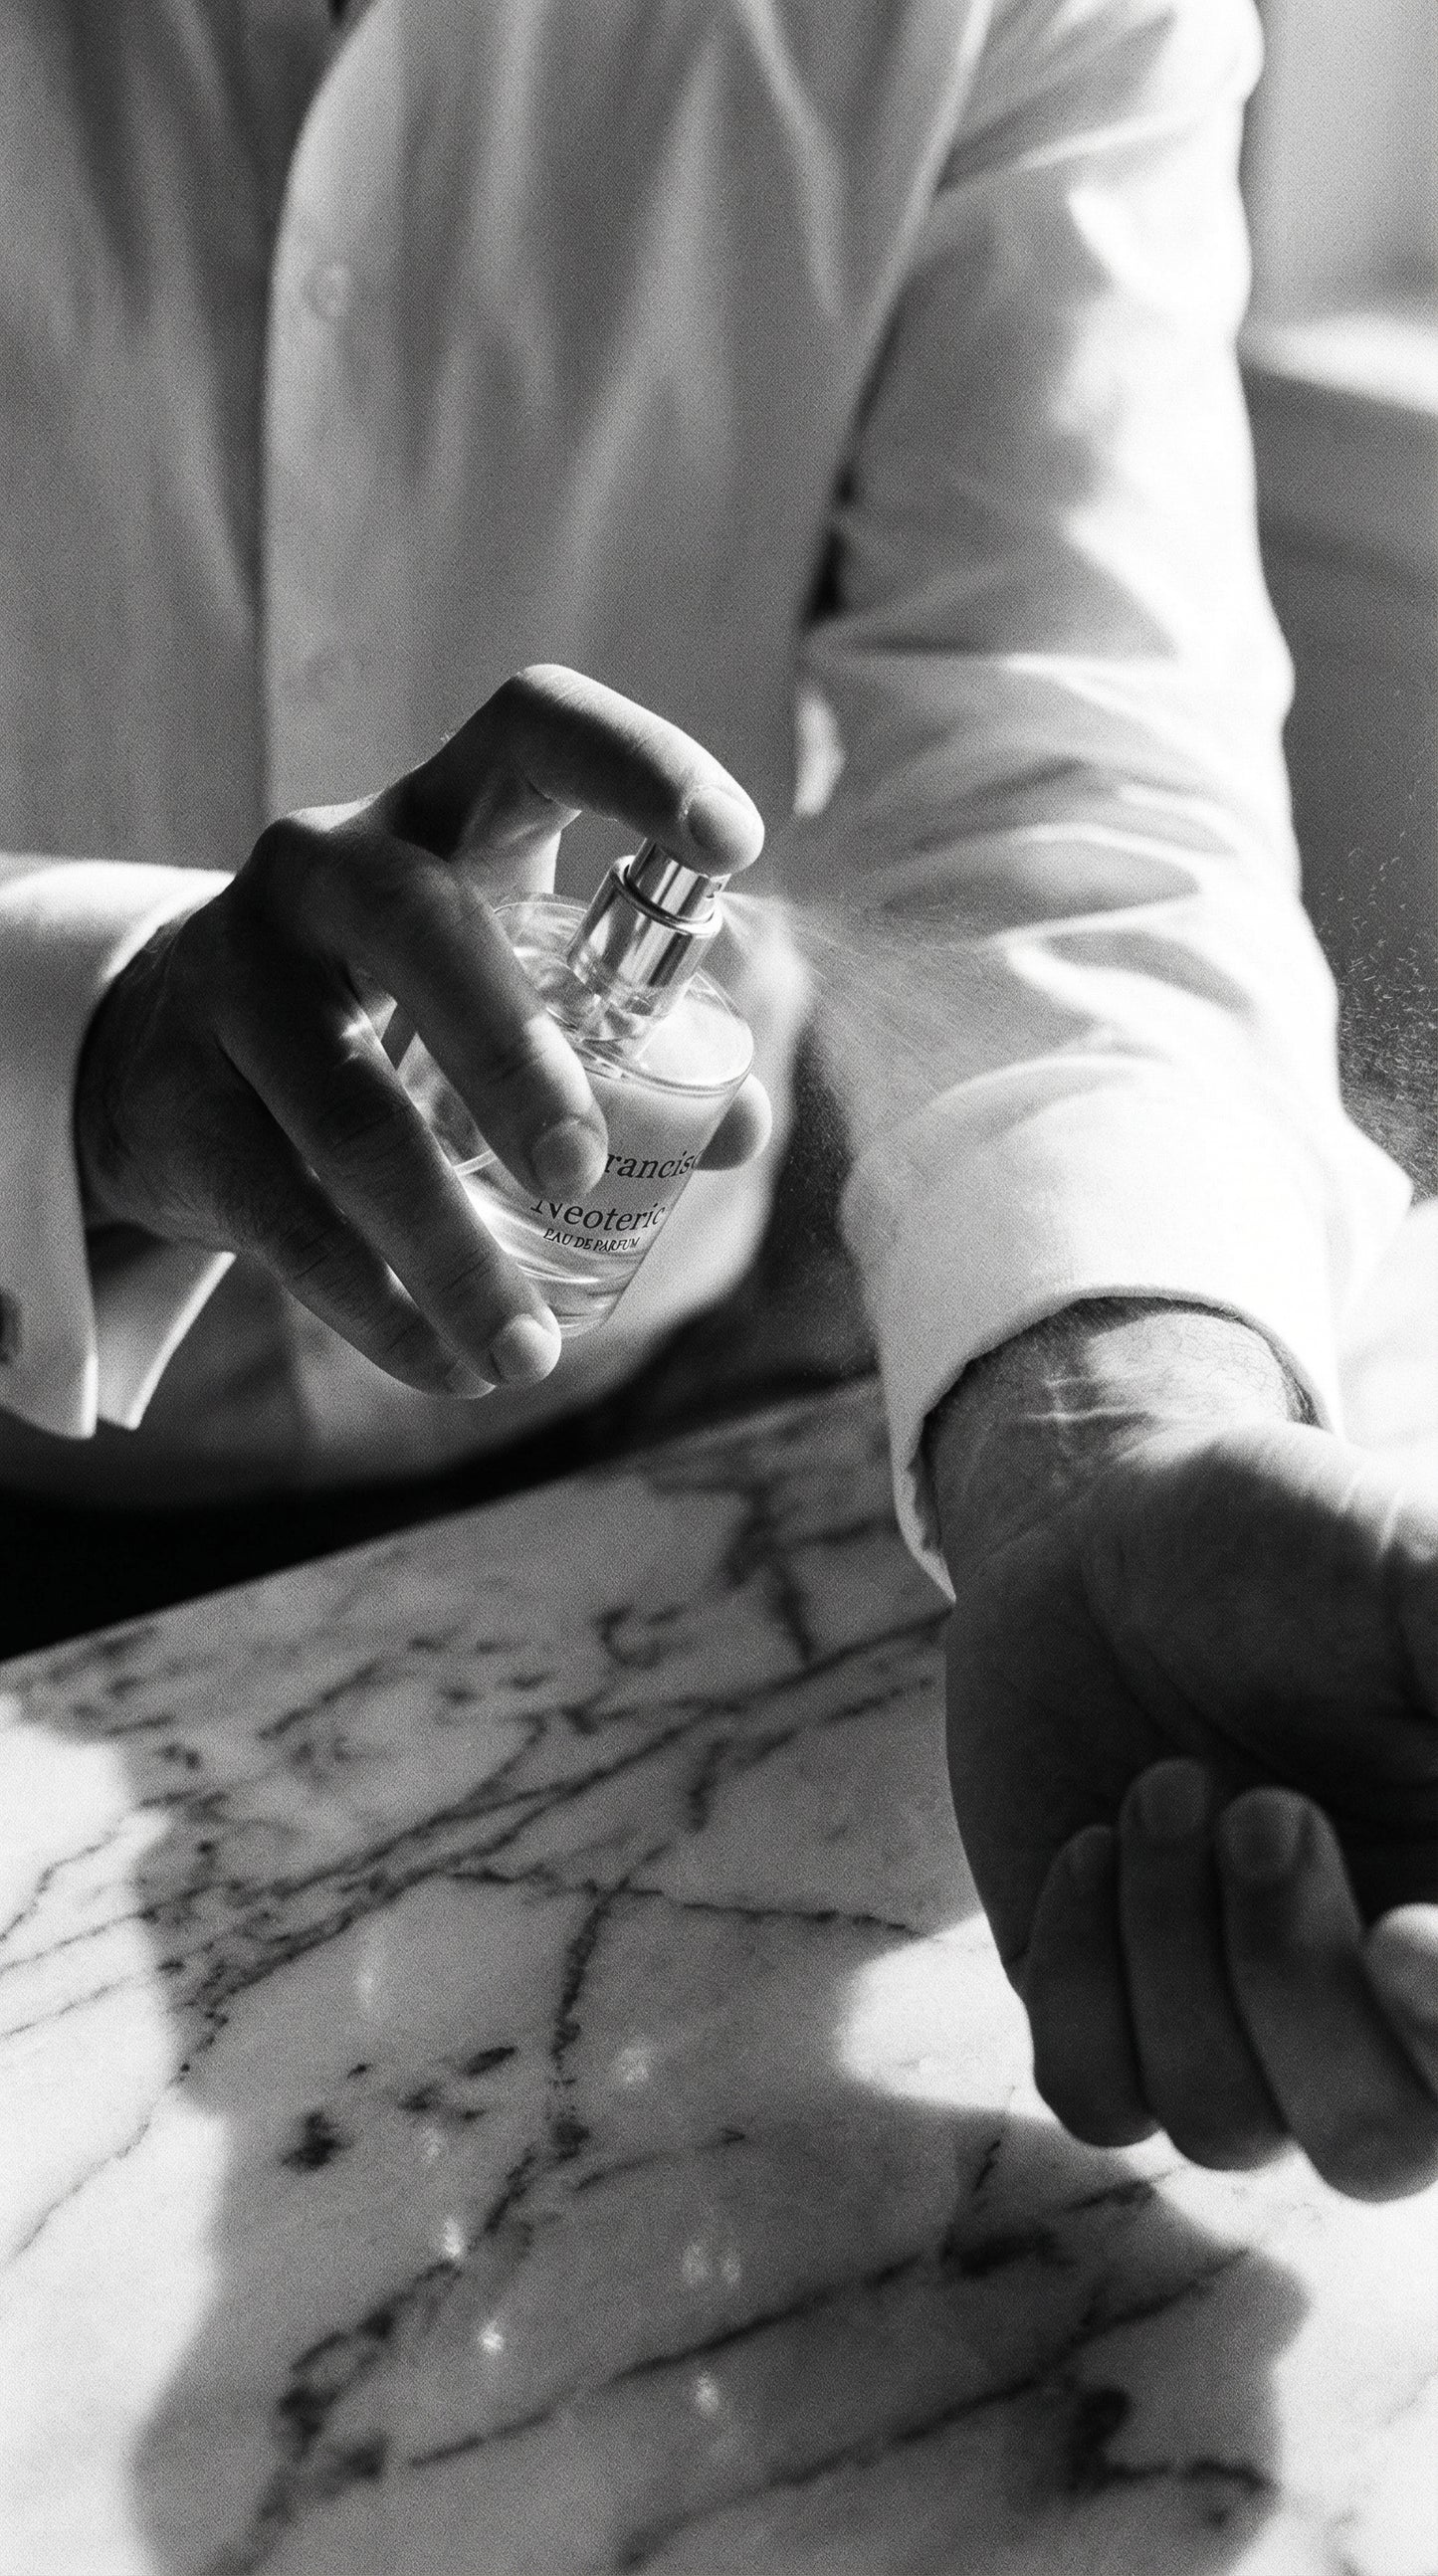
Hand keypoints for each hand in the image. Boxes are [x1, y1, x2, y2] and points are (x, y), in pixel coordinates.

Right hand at [75, 667, 769, 1394]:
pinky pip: (284, 1216)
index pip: (536, 729)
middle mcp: (326, 867)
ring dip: (446, 1245)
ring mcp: (237, 978)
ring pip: (346, 1111)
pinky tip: (448, 1366)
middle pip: (415, 925)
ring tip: (527, 1355)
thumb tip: (735, 1130)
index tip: (730, 846)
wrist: (173, 1060)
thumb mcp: (507, 992)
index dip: (640, 766)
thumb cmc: (396, 1012)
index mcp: (443, 815)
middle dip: (507, 1049)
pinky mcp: (182, 1100)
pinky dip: (377, 1307)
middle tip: (579, 1166)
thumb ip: (630, 1043)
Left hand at [930, 1301, 1437, 2199]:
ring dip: (1176, 1943)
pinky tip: (1087, 1844)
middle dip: (1296, 1980)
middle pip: (1375, 2141)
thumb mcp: (1427, 1587)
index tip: (1403, 1935)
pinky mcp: (1105, 2011)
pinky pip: (1095, 2094)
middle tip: (1262, 1809)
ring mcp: (1236, 2018)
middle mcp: (1375, 2000)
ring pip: (1223, 2122)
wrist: (1101, 1521)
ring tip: (1163, 1786)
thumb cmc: (1297, 1547)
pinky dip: (1082, 1974)